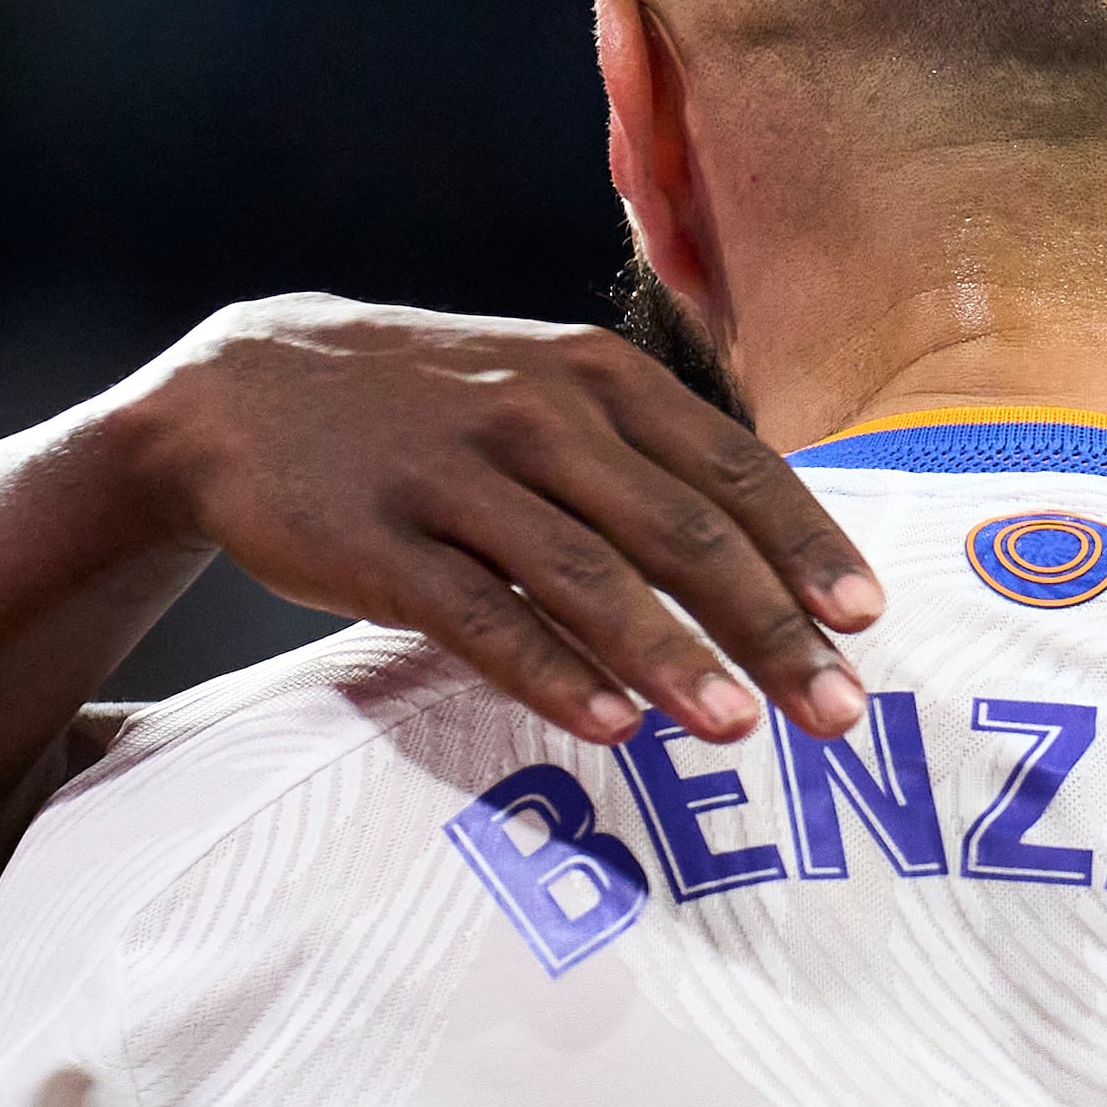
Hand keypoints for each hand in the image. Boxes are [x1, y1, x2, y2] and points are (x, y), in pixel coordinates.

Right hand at [88, 294, 883, 748]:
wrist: (239, 391)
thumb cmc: (435, 411)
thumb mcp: (548, 393)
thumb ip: (653, 461)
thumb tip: (783, 559)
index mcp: (600, 378)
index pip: (733, 468)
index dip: (807, 547)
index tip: (867, 622)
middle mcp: (539, 413)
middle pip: (681, 531)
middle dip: (771, 627)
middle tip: (837, 710)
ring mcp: (455, 474)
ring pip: (587, 574)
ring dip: (671, 657)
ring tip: (735, 729)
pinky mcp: (377, 540)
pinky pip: (480, 614)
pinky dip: (549, 671)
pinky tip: (609, 726)